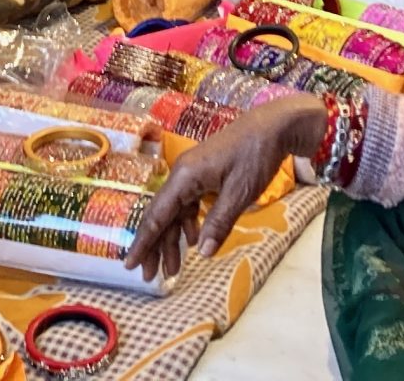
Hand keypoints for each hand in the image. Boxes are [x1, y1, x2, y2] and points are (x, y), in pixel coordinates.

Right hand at [126, 95, 321, 279]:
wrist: (273, 126)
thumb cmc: (255, 155)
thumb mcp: (239, 192)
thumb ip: (219, 222)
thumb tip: (203, 254)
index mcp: (184, 176)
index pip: (157, 215)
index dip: (144, 242)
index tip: (130, 265)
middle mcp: (182, 174)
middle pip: (161, 215)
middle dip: (155, 247)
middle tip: (151, 277)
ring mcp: (192, 173)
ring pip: (175, 211)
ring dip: (173, 239)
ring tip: (174, 268)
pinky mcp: (204, 174)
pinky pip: (188, 204)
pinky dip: (188, 224)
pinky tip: (194, 241)